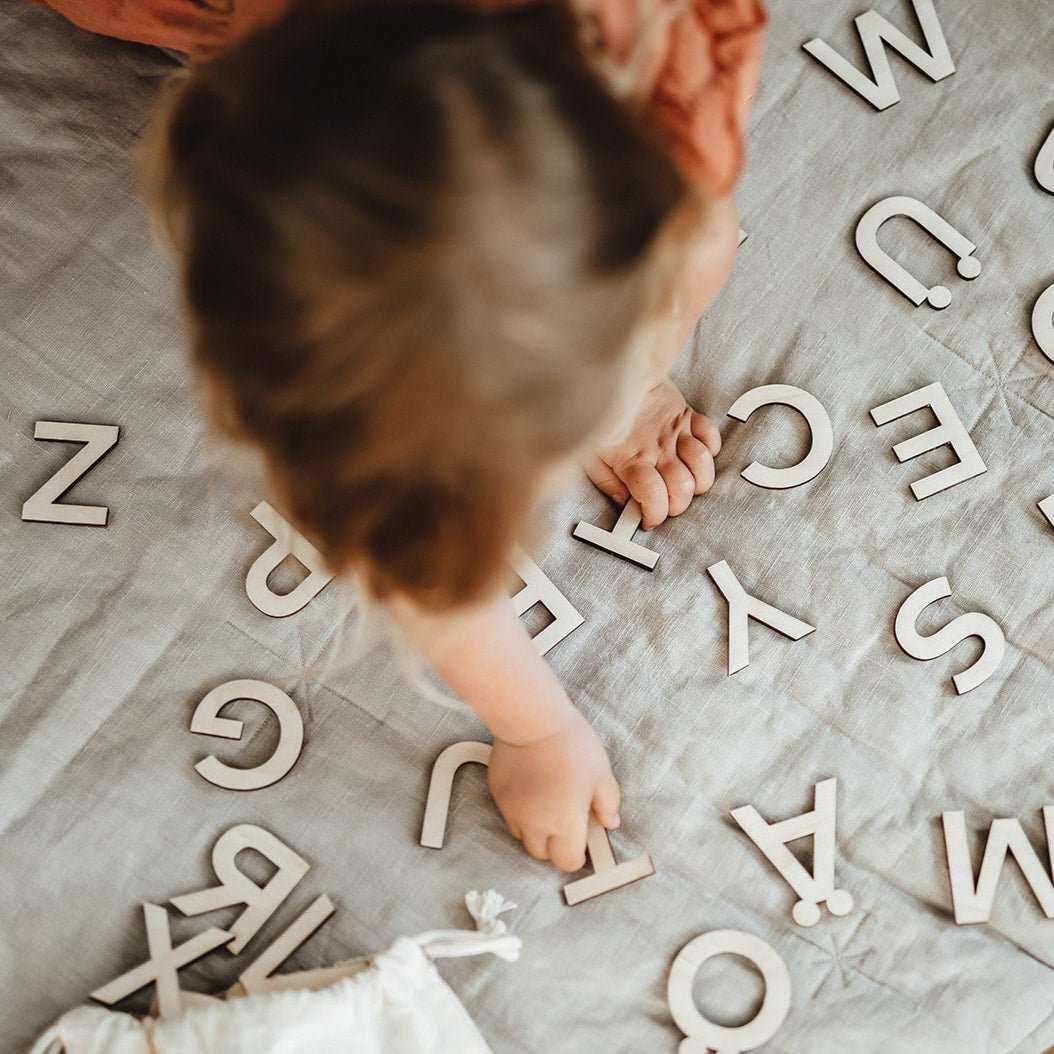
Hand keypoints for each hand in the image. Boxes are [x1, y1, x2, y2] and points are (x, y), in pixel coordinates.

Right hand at [488, 709, 620, 871]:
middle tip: (566, 820)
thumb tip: (609, 822)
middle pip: (543, 854)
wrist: (532, 721)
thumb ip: (608, 804)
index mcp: (565, 823)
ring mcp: (512, 811)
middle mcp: (535, 824)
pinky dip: (520, 811)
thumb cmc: (570, 745)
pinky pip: (509, 815)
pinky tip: (531, 790)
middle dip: (555, 844)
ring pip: (523, 836)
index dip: (577, 854)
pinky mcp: (498, 796)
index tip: (582, 842)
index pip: (568, 862)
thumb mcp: (602, 774)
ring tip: (547, 803)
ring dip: (536, 829)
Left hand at [586, 378, 720, 529]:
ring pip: (702, 466)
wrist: (614, 375)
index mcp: (631, 460)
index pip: (653, 497)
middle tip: (667, 504)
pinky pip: (711, 436)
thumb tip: (623, 502)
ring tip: (685, 484)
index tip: (650, 520)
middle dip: (678, 505)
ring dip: (698, 482)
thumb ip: (606, 481)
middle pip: (682, 487)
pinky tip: (696, 455)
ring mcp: (675, 432)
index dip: (655, 514)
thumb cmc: (599, 417)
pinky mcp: (686, 415)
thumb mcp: (589, 455)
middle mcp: (657, 448)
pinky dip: (710, 450)